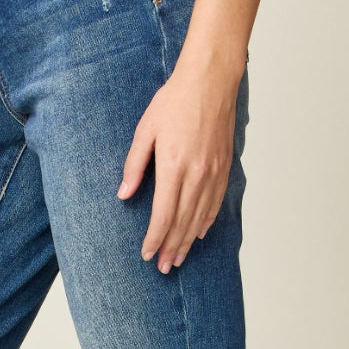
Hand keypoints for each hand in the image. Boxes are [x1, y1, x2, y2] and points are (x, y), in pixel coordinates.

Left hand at [117, 56, 242, 272]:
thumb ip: (134, 165)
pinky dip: (206, 223)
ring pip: (200, 218)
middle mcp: (197, 174)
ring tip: (177, 259)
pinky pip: (215, 204)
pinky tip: (197, 234)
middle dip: (170, 248)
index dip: (154, 238)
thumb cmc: (175, 101)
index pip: (164, 215)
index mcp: (174, 166)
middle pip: (183, 223)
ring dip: (187, 242)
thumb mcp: (145, 130)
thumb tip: (124, 194)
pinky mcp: (224, 168)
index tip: (146, 253)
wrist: (211, 81)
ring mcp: (214, 173)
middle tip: (162, 268)